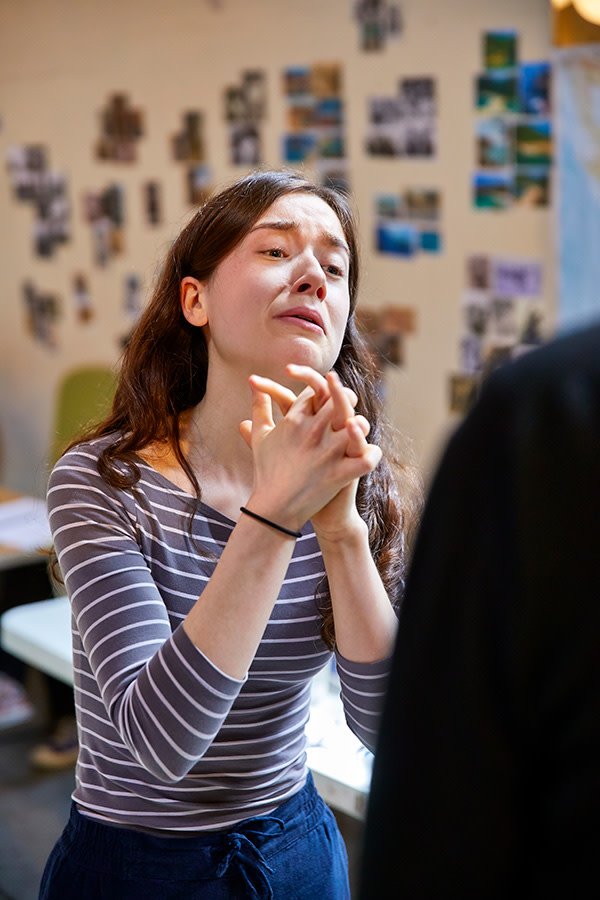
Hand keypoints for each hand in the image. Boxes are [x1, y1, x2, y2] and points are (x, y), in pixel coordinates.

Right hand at [239, 365, 380, 536]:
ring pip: (359, 425)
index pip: (317, 391)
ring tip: (358, 431)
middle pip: (341, 400)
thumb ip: (259, 407)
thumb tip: (253, 386)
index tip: (328, 400)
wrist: (274, 509)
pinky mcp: (339, 474)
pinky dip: (373, 454)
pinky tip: (369, 453)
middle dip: (347, 401)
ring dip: (361, 427)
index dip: (326, 391)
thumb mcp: (261, 436)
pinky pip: (367, 459)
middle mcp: (313, 432)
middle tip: (348, 410)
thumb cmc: (266, 471)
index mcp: (294, 420)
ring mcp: (328, 453)